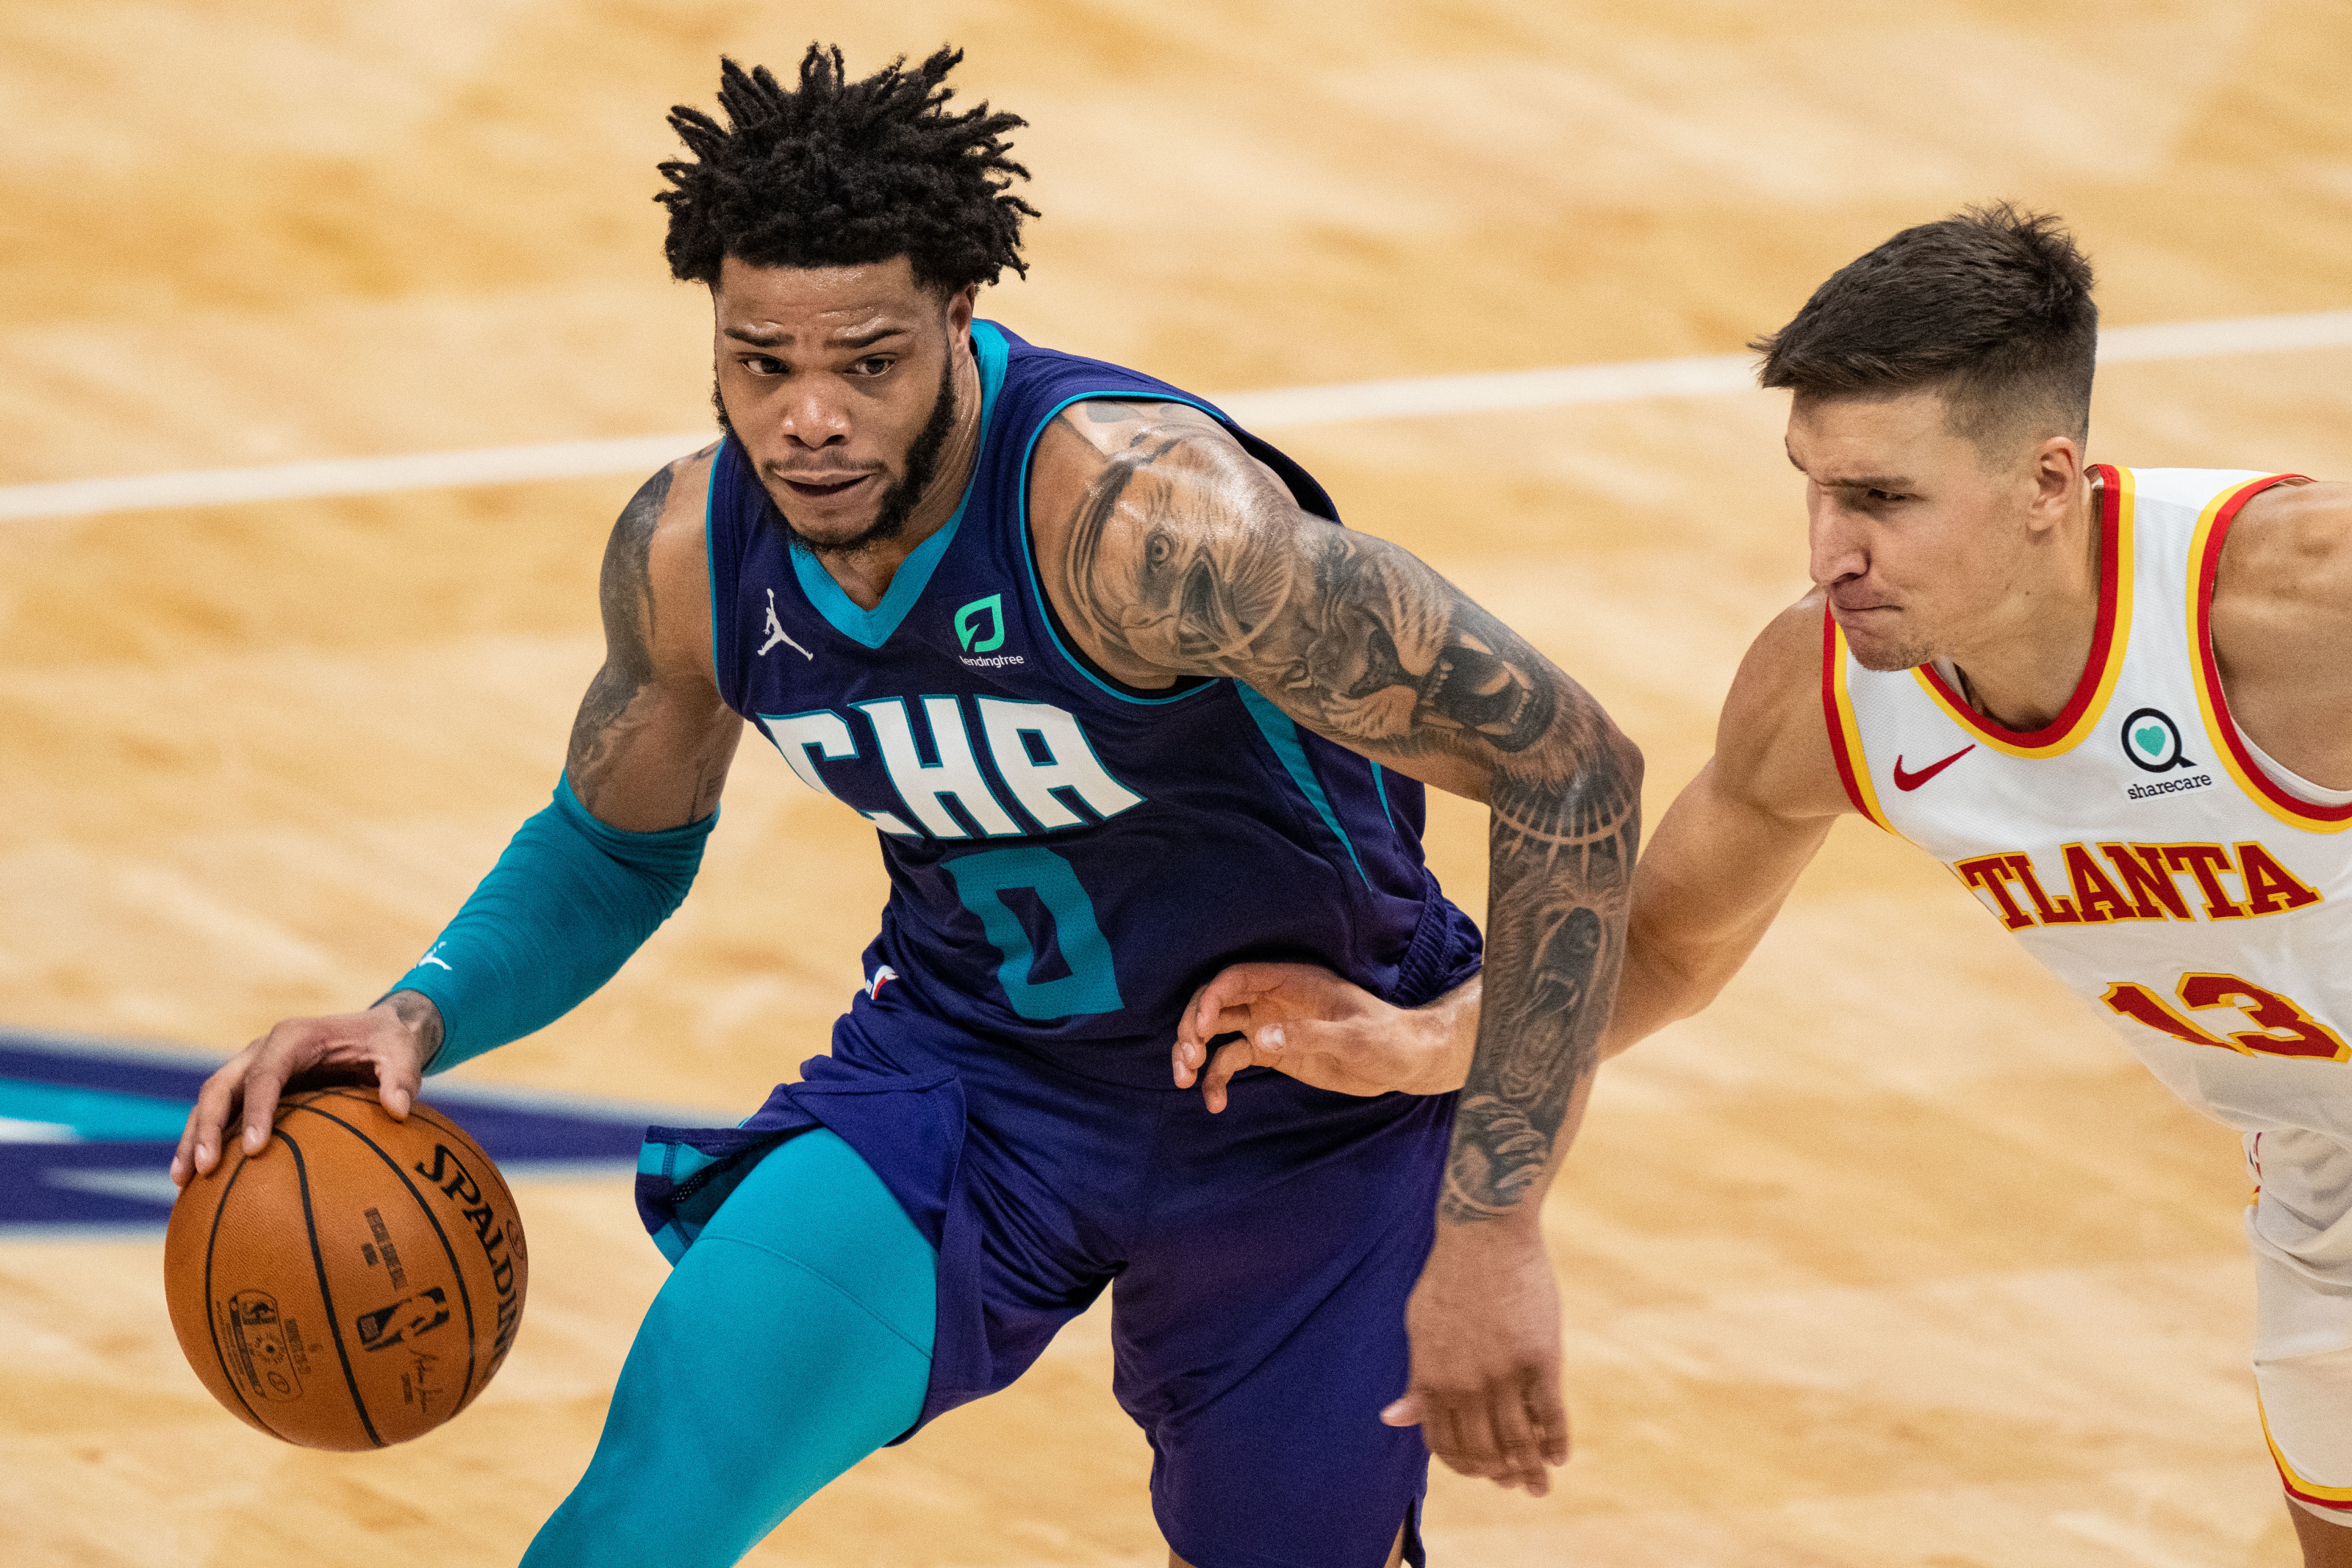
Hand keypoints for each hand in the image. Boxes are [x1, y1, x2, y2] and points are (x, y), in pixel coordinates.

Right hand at [170, 991, 442, 1186]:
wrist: (377, 1030)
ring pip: (211, 1102)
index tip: (254, 1148)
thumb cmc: (388, 1044)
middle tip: (204, 1168)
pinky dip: (205, 1143)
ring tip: (182, 1181)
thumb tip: (399, 1110)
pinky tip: (196, 1183)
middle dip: (206, 1126)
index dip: (256, 1109)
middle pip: (221, 1086)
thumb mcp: (403, 1054)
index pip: (266, 1074)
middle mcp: (262, 1050)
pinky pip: (221, 1115)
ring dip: (193, 1138)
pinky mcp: (250, 1089)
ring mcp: (251, 1069)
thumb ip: (401, 1078)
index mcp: (294, 1037)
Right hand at [1171, 962, 1476, 1112]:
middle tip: (1186, 1059)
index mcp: (1291, 981)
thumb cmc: (1387, 1039)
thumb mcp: (1353, 1038)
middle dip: (1192, 1027)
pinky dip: (1217, 1079)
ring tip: (1186, 1079)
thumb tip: (1261, 1037)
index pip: (1237, 978)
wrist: (1407, 1061)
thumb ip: (1309, 1035)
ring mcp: (1270, 1025)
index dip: (1211, 998)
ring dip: (1195, 1051)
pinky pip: (1232, 1060)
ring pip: (1217, 1031)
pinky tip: (1214, 1103)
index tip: (1200, 1028)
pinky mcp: (1273, 1052)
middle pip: (1217, 1002)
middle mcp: (1273, 999)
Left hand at [1382, 1222, 1566, 1494]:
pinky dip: (1556, 1442)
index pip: (1444, 1444)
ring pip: (1519, 1442)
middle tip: (1516, 1485)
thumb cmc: (1449, 1278)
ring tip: (1539, 1486)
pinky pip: (1552, 1415)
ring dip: (1530, 1471)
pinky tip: (1559, 1456)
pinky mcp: (1541, 1358)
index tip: (1480, 1474)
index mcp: (1432, 1378)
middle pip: (1484, 1451)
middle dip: (1499, 1476)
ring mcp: (1505, 1373)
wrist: (1485, 1234)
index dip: (1462, 1466)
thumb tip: (1392, 1418)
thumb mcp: (1420, 1329)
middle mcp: (1466, 1384)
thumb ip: (1416, 1379)